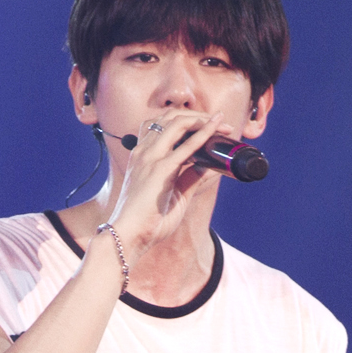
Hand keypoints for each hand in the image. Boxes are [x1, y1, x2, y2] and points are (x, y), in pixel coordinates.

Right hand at [106, 108, 225, 259]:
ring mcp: (150, 158)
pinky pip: (186, 146)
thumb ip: (190, 178)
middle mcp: (144, 152)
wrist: (129, 237)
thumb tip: (210, 165)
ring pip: (177, 122)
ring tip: (222, 124)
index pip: (163, 125)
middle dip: (198, 115)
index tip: (210, 126)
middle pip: (170, 117)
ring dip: (202, 120)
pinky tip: (216, 129)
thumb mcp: (175, 194)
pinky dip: (203, 134)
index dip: (188, 121)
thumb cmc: (148, 221)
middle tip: (221, 123)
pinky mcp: (160, 169)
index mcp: (142, 156)